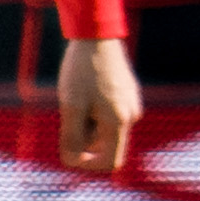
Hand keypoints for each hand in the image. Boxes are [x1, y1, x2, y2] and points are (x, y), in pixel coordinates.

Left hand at [58, 37, 140, 172]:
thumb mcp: (70, 106)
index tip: (67, 150)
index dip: (87, 164)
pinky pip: (107, 114)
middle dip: (82, 138)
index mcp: (119, 122)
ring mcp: (131, 104)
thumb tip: (72, 160)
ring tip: (75, 97)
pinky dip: (91, 111)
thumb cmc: (81, 71)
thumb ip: (72, 137)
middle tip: (68, 112)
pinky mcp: (127, 94)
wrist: (96, 36)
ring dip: (85, 123)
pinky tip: (82, 90)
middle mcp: (131, 116)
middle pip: (104, 146)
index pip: (111, 162)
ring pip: (104, 129)